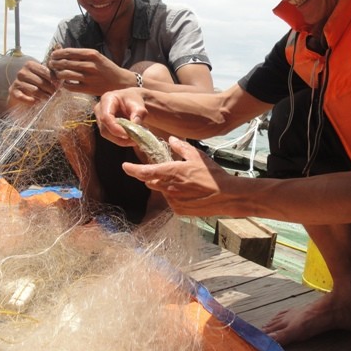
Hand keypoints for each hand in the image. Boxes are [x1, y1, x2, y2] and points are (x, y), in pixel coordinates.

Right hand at [8, 60, 56, 104]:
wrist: (19, 94)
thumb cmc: (34, 84)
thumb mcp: (42, 78)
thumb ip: (50, 77)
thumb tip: (61, 83)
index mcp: (30, 65)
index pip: (45, 71)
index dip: (54, 79)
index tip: (59, 86)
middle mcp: (22, 72)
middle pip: (41, 81)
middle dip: (50, 89)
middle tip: (57, 94)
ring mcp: (17, 82)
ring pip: (34, 90)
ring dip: (44, 96)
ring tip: (49, 98)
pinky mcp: (13, 92)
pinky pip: (24, 97)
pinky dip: (32, 101)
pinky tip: (36, 102)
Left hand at [48, 48, 130, 95]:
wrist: (120, 82)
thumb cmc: (106, 68)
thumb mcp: (96, 57)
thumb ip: (81, 55)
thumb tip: (62, 53)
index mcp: (91, 54)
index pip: (68, 52)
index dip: (57, 54)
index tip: (52, 55)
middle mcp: (90, 65)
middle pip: (64, 63)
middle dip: (54, 63)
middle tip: (51, 64)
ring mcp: (88, 78)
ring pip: (65, 74)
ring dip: (57, 74)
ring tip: (56, 73)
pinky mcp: (88, 89)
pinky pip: (70, 86)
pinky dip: (64, 84)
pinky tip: (64, 82)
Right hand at [93, 88, 147, 147]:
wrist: (131, 100)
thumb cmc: (133, 100)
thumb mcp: (138, 103)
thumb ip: (138, 113)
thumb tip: (135, 124)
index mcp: (107, 99)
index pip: (106, 117)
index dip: (115, 128)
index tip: (127, 135)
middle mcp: (100, 109)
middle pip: (104, 128)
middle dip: (119, 137)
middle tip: (134, 140)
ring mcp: (100, 119)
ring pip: (107, 134)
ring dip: (120, 140)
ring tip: (135, 140)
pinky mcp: (104, 126)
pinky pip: (110, 136)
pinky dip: (121, 140)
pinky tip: (131, 139)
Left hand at [122, 137, 236, 216]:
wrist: (226, 196)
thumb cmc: (212, 174)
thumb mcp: (197, 156)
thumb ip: (181, 147)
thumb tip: (171, 140)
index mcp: (171, 172)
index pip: (145, 171)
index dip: (133, 169)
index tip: (125, 166)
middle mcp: (169, 188)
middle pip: (151, 181)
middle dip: (154, 176)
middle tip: (167, 170)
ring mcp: (173, 201)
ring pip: (161, 191)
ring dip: (166, 186)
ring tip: (184, 182)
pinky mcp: (178, 210)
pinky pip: (170, 201)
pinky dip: (174, 196)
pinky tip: (188, 192)